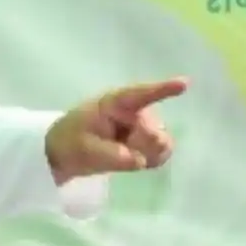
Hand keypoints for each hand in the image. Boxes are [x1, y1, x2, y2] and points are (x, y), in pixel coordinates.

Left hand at [46, 77, 186, 184]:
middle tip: (121, 151)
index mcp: (114, 104)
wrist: (60, 154)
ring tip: (123, 157)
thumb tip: (138, 161)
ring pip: (161, 142)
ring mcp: (140, 127)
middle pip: (154, 130)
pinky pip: (160, 153)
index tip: (184, 83)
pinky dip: (153, 159)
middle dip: (143, 144)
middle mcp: (132, 112)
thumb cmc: (68, 142)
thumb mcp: (84, 149)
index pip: (141, 95)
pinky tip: (137, 162)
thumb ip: (112, 155)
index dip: (162, 89)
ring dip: (148, 153)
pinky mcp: (143, 143)